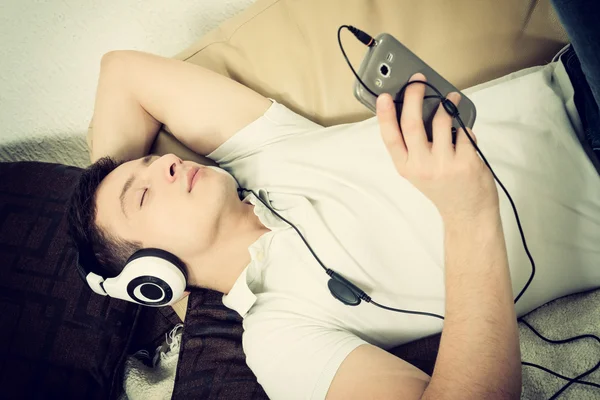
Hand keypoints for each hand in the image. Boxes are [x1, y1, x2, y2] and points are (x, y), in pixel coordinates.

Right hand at [376, 73, 498, 221]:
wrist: (467, 212)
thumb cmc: (443, 188)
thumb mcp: (419, 171)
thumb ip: (414, 146)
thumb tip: (415, 109)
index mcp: (406, 167)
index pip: (390, 138)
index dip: (385, 115)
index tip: (383, 96)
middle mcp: (422, 166)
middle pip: (413, 123)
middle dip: (414, 96)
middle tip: (418, 81)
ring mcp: (444, 164)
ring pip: (442, 121)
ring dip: (448, 104)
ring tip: (451, 98)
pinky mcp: (466, 162)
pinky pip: (464, 132)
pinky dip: (465, 127)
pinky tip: (464, 131)